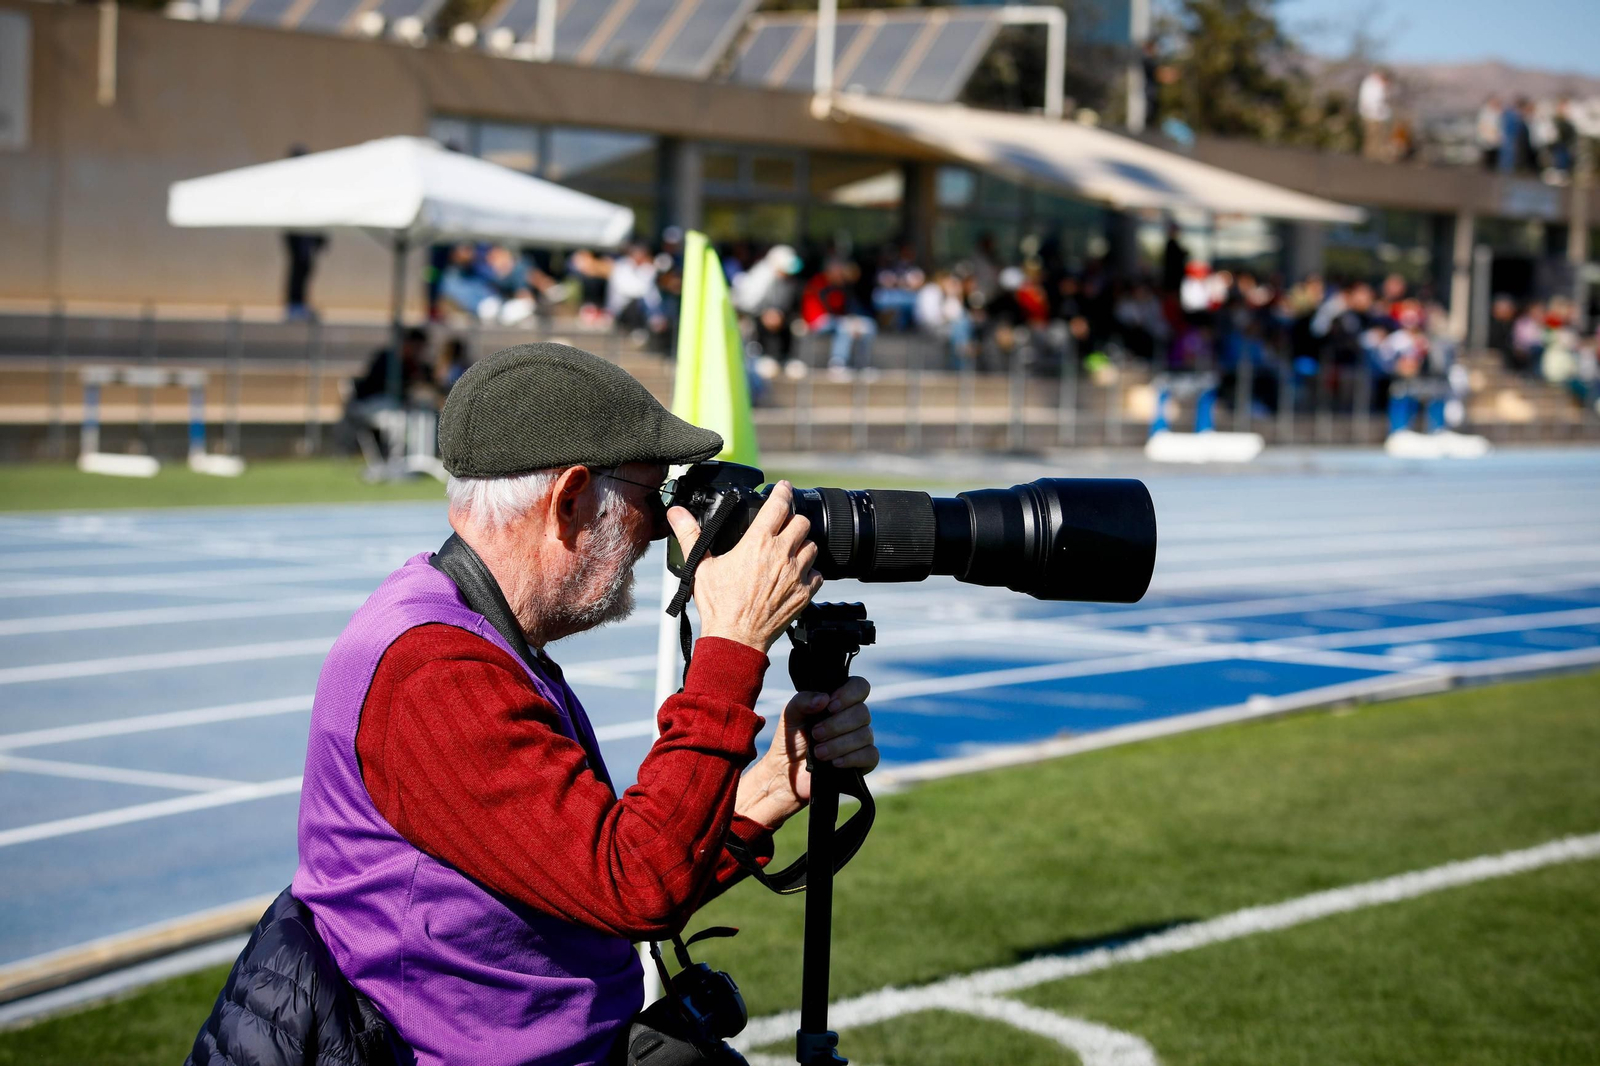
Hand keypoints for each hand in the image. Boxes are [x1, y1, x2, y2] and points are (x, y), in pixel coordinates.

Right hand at [667, 481, 822, 653]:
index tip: (783, 487)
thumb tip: (676, 513)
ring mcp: (796, 574)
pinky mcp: (805, 593)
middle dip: (793, 520)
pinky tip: (795, 576)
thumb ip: (691, 535)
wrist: (736, 637)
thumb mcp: (701, 566)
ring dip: (802, 546)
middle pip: (802, 522)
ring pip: (812, 546)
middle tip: (784, 525)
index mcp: (758, 542)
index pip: (779, 504)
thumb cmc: (719, 605)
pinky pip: (817, 574)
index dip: (783, 491)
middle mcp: (781, 554)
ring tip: (789, 552)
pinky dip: (809, 572)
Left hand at [735, 676, 876, 829]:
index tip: (830, 706)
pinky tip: (835, 763)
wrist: (787, 771)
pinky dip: (852, 758)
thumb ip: (803, 700)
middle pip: (862, 712)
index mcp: (839, 701)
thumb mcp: (790, 715)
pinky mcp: (864, 761)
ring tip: (818, 753)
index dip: (849, 694)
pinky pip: (870, 755)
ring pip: (865, 735)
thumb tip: (824, 698)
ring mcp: (861, 739)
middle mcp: (854, 718)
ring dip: (839, 744)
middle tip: (815, 734)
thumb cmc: (791, 739)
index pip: (859, 686)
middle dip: (836, 725)